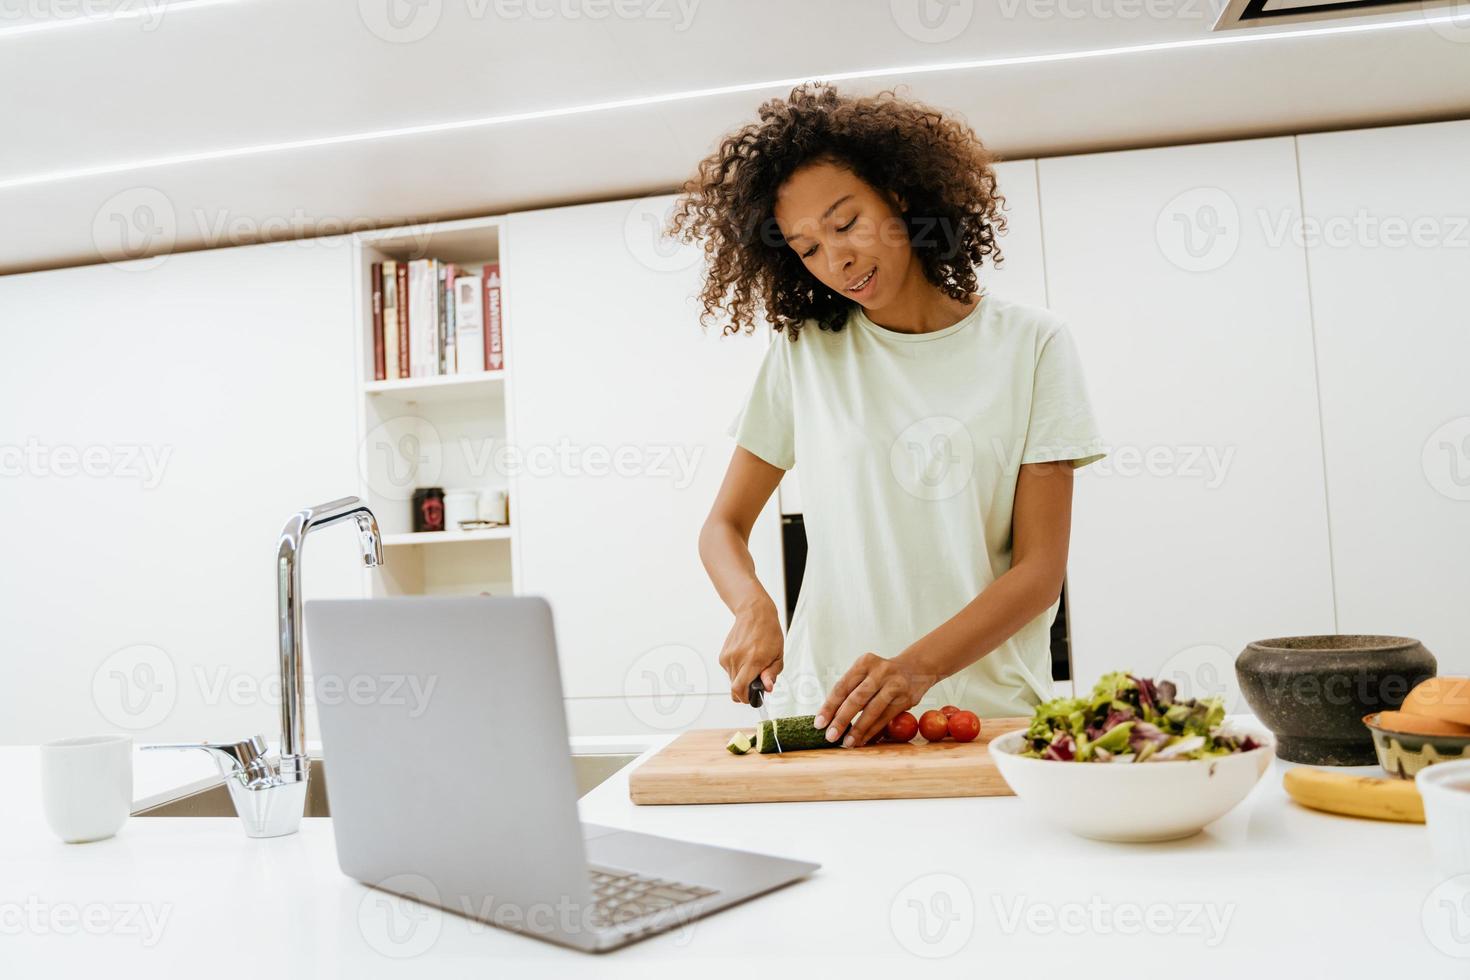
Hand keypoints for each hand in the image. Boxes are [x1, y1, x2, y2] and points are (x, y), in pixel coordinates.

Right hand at [718, 596, 783, 702]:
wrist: (754, 614)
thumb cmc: (768, 633)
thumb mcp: (778, 655)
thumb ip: (772, 673)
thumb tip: (767, 688)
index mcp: (752, 660)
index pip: (739, 688)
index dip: (745, 698)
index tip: (751, 698)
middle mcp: (737, 659)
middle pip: (735, 688)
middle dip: (745, 690)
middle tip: (756, 680)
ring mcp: (728, 657)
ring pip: (732, 680)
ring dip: (741, 679)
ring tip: (751, 665)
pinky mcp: (723, 655)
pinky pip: (729, 671)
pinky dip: (737, 671)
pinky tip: (745, 658)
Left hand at [814, 651, 937, 746]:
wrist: (917, 668)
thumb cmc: (882, 675)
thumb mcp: (866, 673)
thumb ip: (850, 690)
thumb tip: (829, 718)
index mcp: (864, 663)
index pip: (842, 687)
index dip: (829, 706)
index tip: (819, 723)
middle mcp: (879, 671)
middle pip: (856, 698)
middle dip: (841, 720)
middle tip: (830, 736)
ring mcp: (894, 684)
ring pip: (872, 710)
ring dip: (858, 729)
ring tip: (847, 743)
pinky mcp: (905, 699)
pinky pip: (885, 718)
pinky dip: (872, 731)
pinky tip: (862, 739)